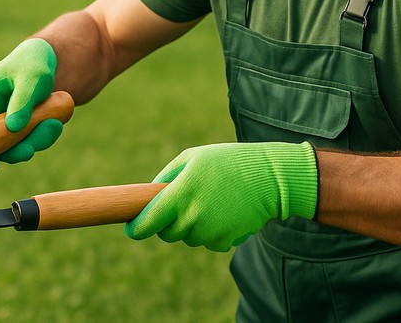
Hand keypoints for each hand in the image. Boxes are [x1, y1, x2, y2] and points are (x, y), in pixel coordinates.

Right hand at [0, 38, 61, 169]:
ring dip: (33, 140)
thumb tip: (12, 128)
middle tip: (31, 150)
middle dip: (14, 149)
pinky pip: (28, 139)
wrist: (48, 59)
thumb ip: (22, 102)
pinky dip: (42, 135)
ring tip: (54, 124)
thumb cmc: (34, 63)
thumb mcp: (31, 78)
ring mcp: (4, 120)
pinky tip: (55, 122)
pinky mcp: (19, 125)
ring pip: (14, 144)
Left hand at [124, 141, 317, 251]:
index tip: (131, 228)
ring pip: (187, 238)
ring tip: (210, 201)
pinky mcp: (224, 242)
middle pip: (166, 233)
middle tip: (181, 203)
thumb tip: (148, 197)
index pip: (148, 222)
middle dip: (168, 222)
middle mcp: (192, 217)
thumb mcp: (192, 158)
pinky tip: (224, 212)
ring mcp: (209, 232)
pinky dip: (210, 231)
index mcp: (181, 194)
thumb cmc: (227, 162)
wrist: (270, 178)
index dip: (136, 228)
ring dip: (192, 225)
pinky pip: (207, 242)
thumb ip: (166, 177)